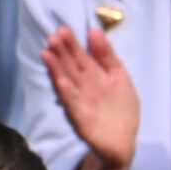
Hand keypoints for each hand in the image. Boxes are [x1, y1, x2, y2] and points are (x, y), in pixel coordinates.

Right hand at [43, 26, 138, 169]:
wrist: (123, 140)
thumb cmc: (122, 107)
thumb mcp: (120, 76)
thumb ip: (107, 55)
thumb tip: (93, 31)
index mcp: (95, 73)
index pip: (81, 55)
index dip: (73, 43)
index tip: (63, 29)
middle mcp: (85, 84)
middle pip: (72, 64)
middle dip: (63, 51)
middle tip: (53, 35)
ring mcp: (80, 98)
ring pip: (68, 79)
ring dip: (58, 67)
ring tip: (47, 51)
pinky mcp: (79, 115)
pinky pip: (72, 101)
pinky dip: (66, 90)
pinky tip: (59, 79)